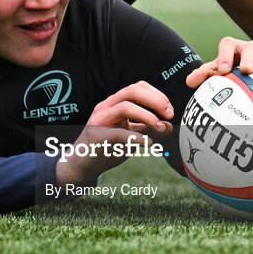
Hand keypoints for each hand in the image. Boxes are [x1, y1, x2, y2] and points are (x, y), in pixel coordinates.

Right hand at [55, 81, 172, 186]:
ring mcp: (99, 120)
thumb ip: (148, 130)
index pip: (138, 88)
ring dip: (146, 115)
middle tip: (169, 113)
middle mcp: (106, 107)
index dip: (157, 95)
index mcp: (115, 103)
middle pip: (132, 91)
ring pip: (125, 107)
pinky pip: (118, 133)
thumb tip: (169, 126)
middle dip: (155, 100)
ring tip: (159, 127)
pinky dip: (135, 137)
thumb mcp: (131, 137)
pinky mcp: (95, 136)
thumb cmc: (107, 148)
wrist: (82, 165)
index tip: (169, 110)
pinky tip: (148, 143)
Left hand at [185, 36, 252, 87]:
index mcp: (235, 49)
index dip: (224, 56)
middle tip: (245, 69)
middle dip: (248, 57)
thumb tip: (189, 81)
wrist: (250, 76)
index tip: (222, 71)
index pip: (228, 44)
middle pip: (251, 48)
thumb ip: (205, 75)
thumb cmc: (232, 74)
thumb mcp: (218, 73)